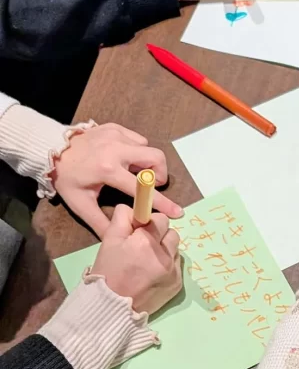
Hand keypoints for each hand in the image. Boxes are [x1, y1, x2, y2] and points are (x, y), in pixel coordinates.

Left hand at [51, 124, 181, 236]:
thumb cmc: (68, 179)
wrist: (51, 149)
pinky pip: (138, 139)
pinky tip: (124, 159)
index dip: (162, 203)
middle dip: (159, 175)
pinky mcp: (115, 127)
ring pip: (148, 148)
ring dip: (147, 163)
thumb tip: (120, 240)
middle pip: (156, 158)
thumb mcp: (81, 204)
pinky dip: (137, 151)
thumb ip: (102, 223)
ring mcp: (116, 135)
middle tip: (149, 185)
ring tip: (134, 172)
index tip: (177, 211)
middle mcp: (116, 150)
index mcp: (108, 170)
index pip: (143, 189)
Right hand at [92, 205, 182, 315]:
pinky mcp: (177, 285)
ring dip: (164, 250)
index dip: (149, 223)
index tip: (140, 231)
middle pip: (171, 233)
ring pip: (175, 249)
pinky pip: (177, 266)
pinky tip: (152, 273)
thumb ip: (123, 218)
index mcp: (146, 243)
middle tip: (143, 246)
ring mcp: (173, 272)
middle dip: (159, 236)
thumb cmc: (108, 272)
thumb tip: (136, 208)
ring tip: (147, 261)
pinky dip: (167, 266)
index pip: (161, 220)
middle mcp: (164, 256)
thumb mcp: (109, 240)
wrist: (114, 307)